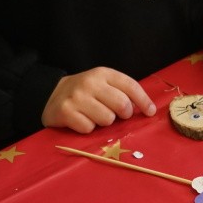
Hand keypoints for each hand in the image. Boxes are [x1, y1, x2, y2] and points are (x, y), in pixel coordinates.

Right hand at [42, 67, 156, 133]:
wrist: (51, 95)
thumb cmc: (84, 93)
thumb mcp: (103, 85)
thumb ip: (122, 92)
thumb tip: (146, 109)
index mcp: (103, 73)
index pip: (130, 86)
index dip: (144, 101)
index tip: (150, 112)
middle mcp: (90, 82)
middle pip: (122, 105)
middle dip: (122, 114)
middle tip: (114, 114)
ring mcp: (77, 96)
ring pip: (107, 119)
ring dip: (103, 122)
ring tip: (94, 115)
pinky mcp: (65, 111)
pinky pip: (89, 128)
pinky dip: (87, 128)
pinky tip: (81, 120)